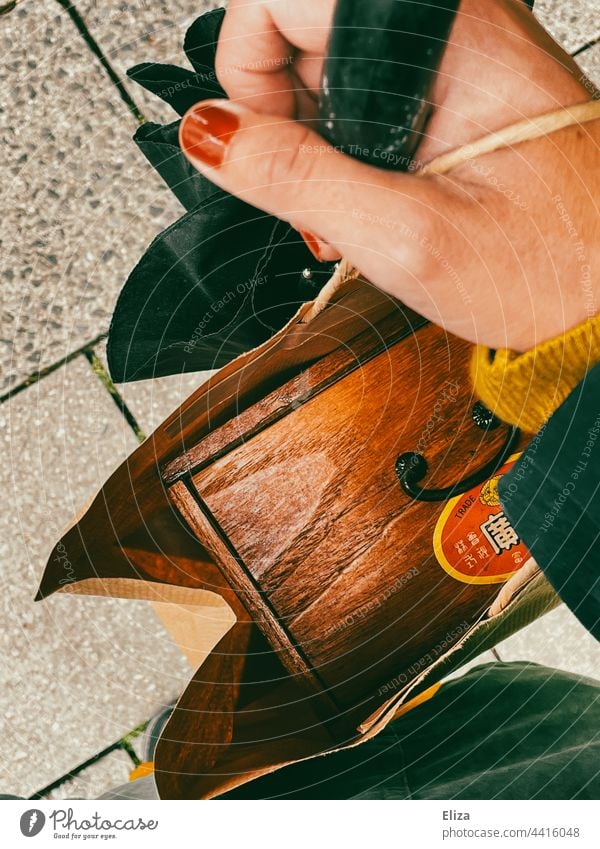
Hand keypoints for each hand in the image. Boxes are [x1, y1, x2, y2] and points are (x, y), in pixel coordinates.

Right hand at [180, 0, 598, 351]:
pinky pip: (369, 102)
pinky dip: (353, 157)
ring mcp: (457, 57)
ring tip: (357, 215)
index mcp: (446, 34)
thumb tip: (211, 133)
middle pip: (301, 34)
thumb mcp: (404, 237)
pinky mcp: (458, 91)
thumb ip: (296, 179)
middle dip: (285, 126)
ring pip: (330, 73)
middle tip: (322, 200)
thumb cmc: (550, 268)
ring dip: (320, 151)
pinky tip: (378, 202)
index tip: (264, 147)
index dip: (248, 74)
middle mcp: (454, 27)